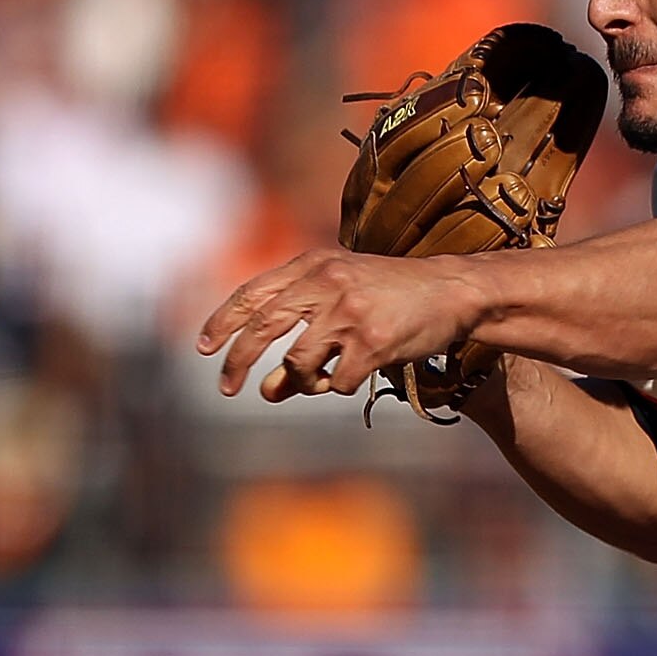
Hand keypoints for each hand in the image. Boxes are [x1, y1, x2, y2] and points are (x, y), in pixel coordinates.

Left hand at [195, 250, 483, 401]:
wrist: (452, 290)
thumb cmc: (394, 296)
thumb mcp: (343, 300)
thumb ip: (301, 336)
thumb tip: (265, 390)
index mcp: (314, 265)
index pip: (254, 292)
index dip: (223, 321)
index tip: (204, 347)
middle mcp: (327, 283)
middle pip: (263, 326)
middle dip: (238, 360)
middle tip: (227, 387)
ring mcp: (349, 313)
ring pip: (298, 363)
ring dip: (300, 382)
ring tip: (317, 381)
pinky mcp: (373, 342)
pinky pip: (336, 383)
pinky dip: (337, 387)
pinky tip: (352, 374)